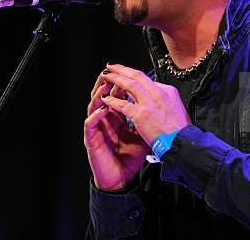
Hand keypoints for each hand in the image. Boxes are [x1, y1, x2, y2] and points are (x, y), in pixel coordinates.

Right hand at [84, 70, 149, 191]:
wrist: (121, 177)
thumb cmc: (130, 157)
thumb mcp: (142, 134)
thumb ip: (146, 119)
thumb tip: (160, 106)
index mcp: (116, 117)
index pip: (116, 96)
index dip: (121, 84)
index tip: (129, 74)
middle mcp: (104, 120)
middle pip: (102, 96)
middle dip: (107, 83)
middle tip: (112, 71)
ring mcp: (96, 129)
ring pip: (93, 106)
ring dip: (99, 95)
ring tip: (105, 85)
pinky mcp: (91, 139)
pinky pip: (89, 124)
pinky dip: (96, 115)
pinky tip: (102, 109)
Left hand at [99, 63, 191, 144]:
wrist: (183, 142)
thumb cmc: (180, 130)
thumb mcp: (176, 108)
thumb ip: (164, 100)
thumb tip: (155, 98)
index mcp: (168, 91)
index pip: (148, 80)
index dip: (133, 77)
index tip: (125, 76)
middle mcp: (159, 93)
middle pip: (137, 75)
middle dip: (122, 69)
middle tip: (111, 65)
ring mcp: (150, 103)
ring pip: (129, 85)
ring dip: (115, 79)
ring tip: (106, 76)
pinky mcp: (141, 114)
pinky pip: (122, 104)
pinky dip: (112, 100)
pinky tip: (105, 98)